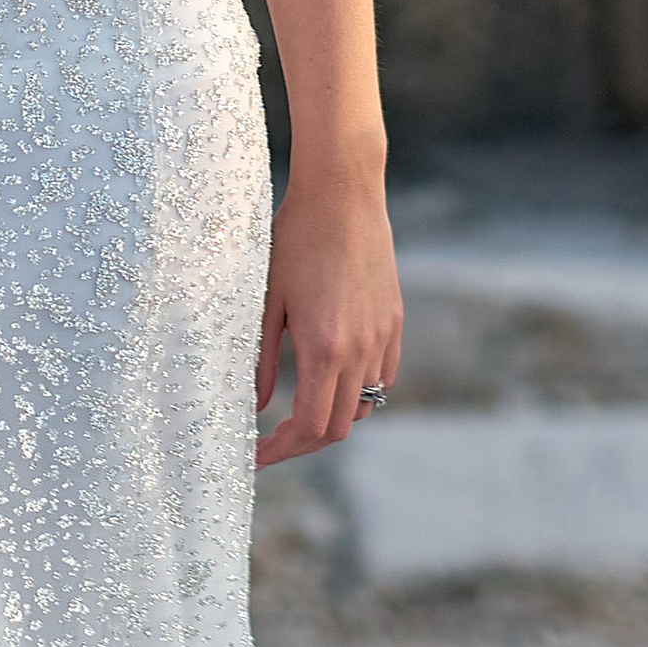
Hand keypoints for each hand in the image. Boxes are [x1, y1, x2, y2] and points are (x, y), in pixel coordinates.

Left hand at [254, 165, 401, 465]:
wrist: (343, 192)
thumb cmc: (294, 238)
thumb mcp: (266, 299)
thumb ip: (259, 359)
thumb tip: (253, 407)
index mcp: (324, 348)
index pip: (309, 426)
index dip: (282, 450)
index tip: (256, 454)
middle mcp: (360, 349)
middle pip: (338, 426)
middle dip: (303, 442)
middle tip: (271, 441)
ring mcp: (382, 336)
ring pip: (363, 404)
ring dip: (331, 416)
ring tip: (297, 409)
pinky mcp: (394, 321)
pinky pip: (382, 376)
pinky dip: (357, 391)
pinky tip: (330, 378)